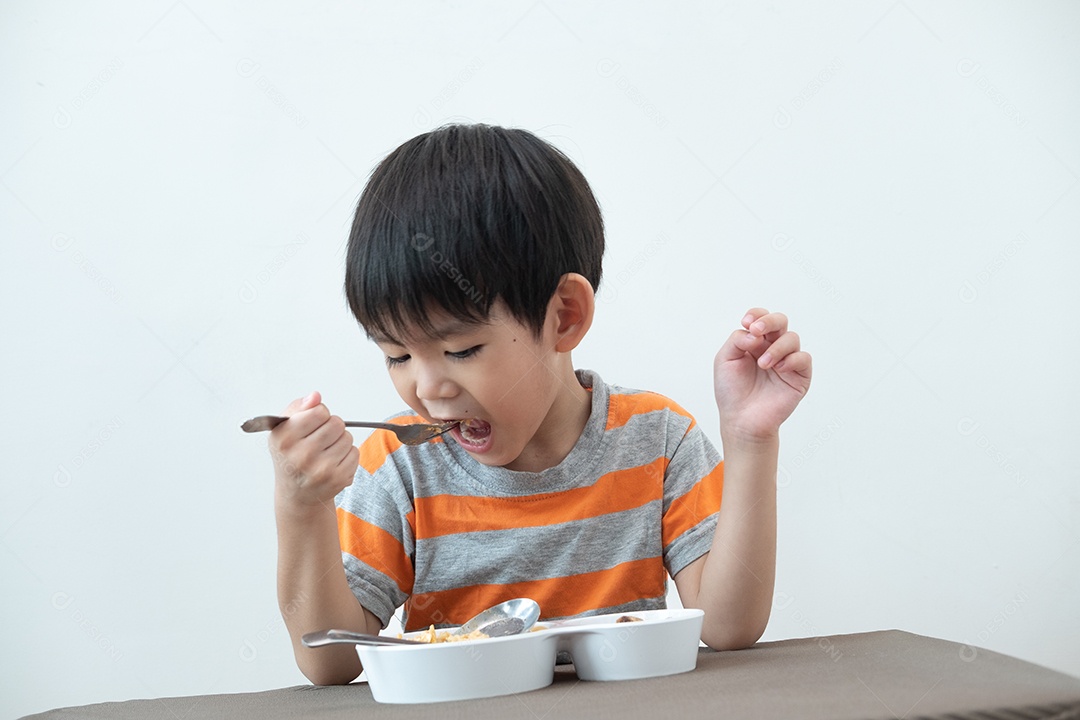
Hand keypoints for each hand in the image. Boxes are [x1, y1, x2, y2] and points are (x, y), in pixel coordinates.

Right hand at [269, 391, 356, 512]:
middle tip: (320, 438)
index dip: (319, 414)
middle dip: (331, 427)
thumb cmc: (291, 456)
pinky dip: (347, 455)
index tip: (312, 423)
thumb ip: (299, 407)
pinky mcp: (338, 478)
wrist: (297, 493)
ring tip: (325, 451)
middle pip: (336, 423)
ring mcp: (321, 469)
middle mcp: (301, 456)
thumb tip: (315, 396)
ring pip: (347, 437)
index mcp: (285, 439)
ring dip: (340, 440)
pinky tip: (332, 462)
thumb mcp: (284, 428)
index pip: (319, 411)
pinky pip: (354, 452)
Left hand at [713, 308, 811, 443]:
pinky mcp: (799, 376)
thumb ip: (737, 340)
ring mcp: (787, 361)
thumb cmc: (732, 392)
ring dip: (776, 347)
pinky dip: (792, 359)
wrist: (741, 420)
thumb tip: (755, 333)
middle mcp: (772, 348)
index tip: (746, 323)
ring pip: (792, 338)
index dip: (757, 315)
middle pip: (780, 321)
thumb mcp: (724, 360)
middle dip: (770, 321)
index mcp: (755, 342)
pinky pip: (803, 358)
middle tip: (757, 330)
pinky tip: (778, 368)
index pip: (761, 318)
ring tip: (763, 364)